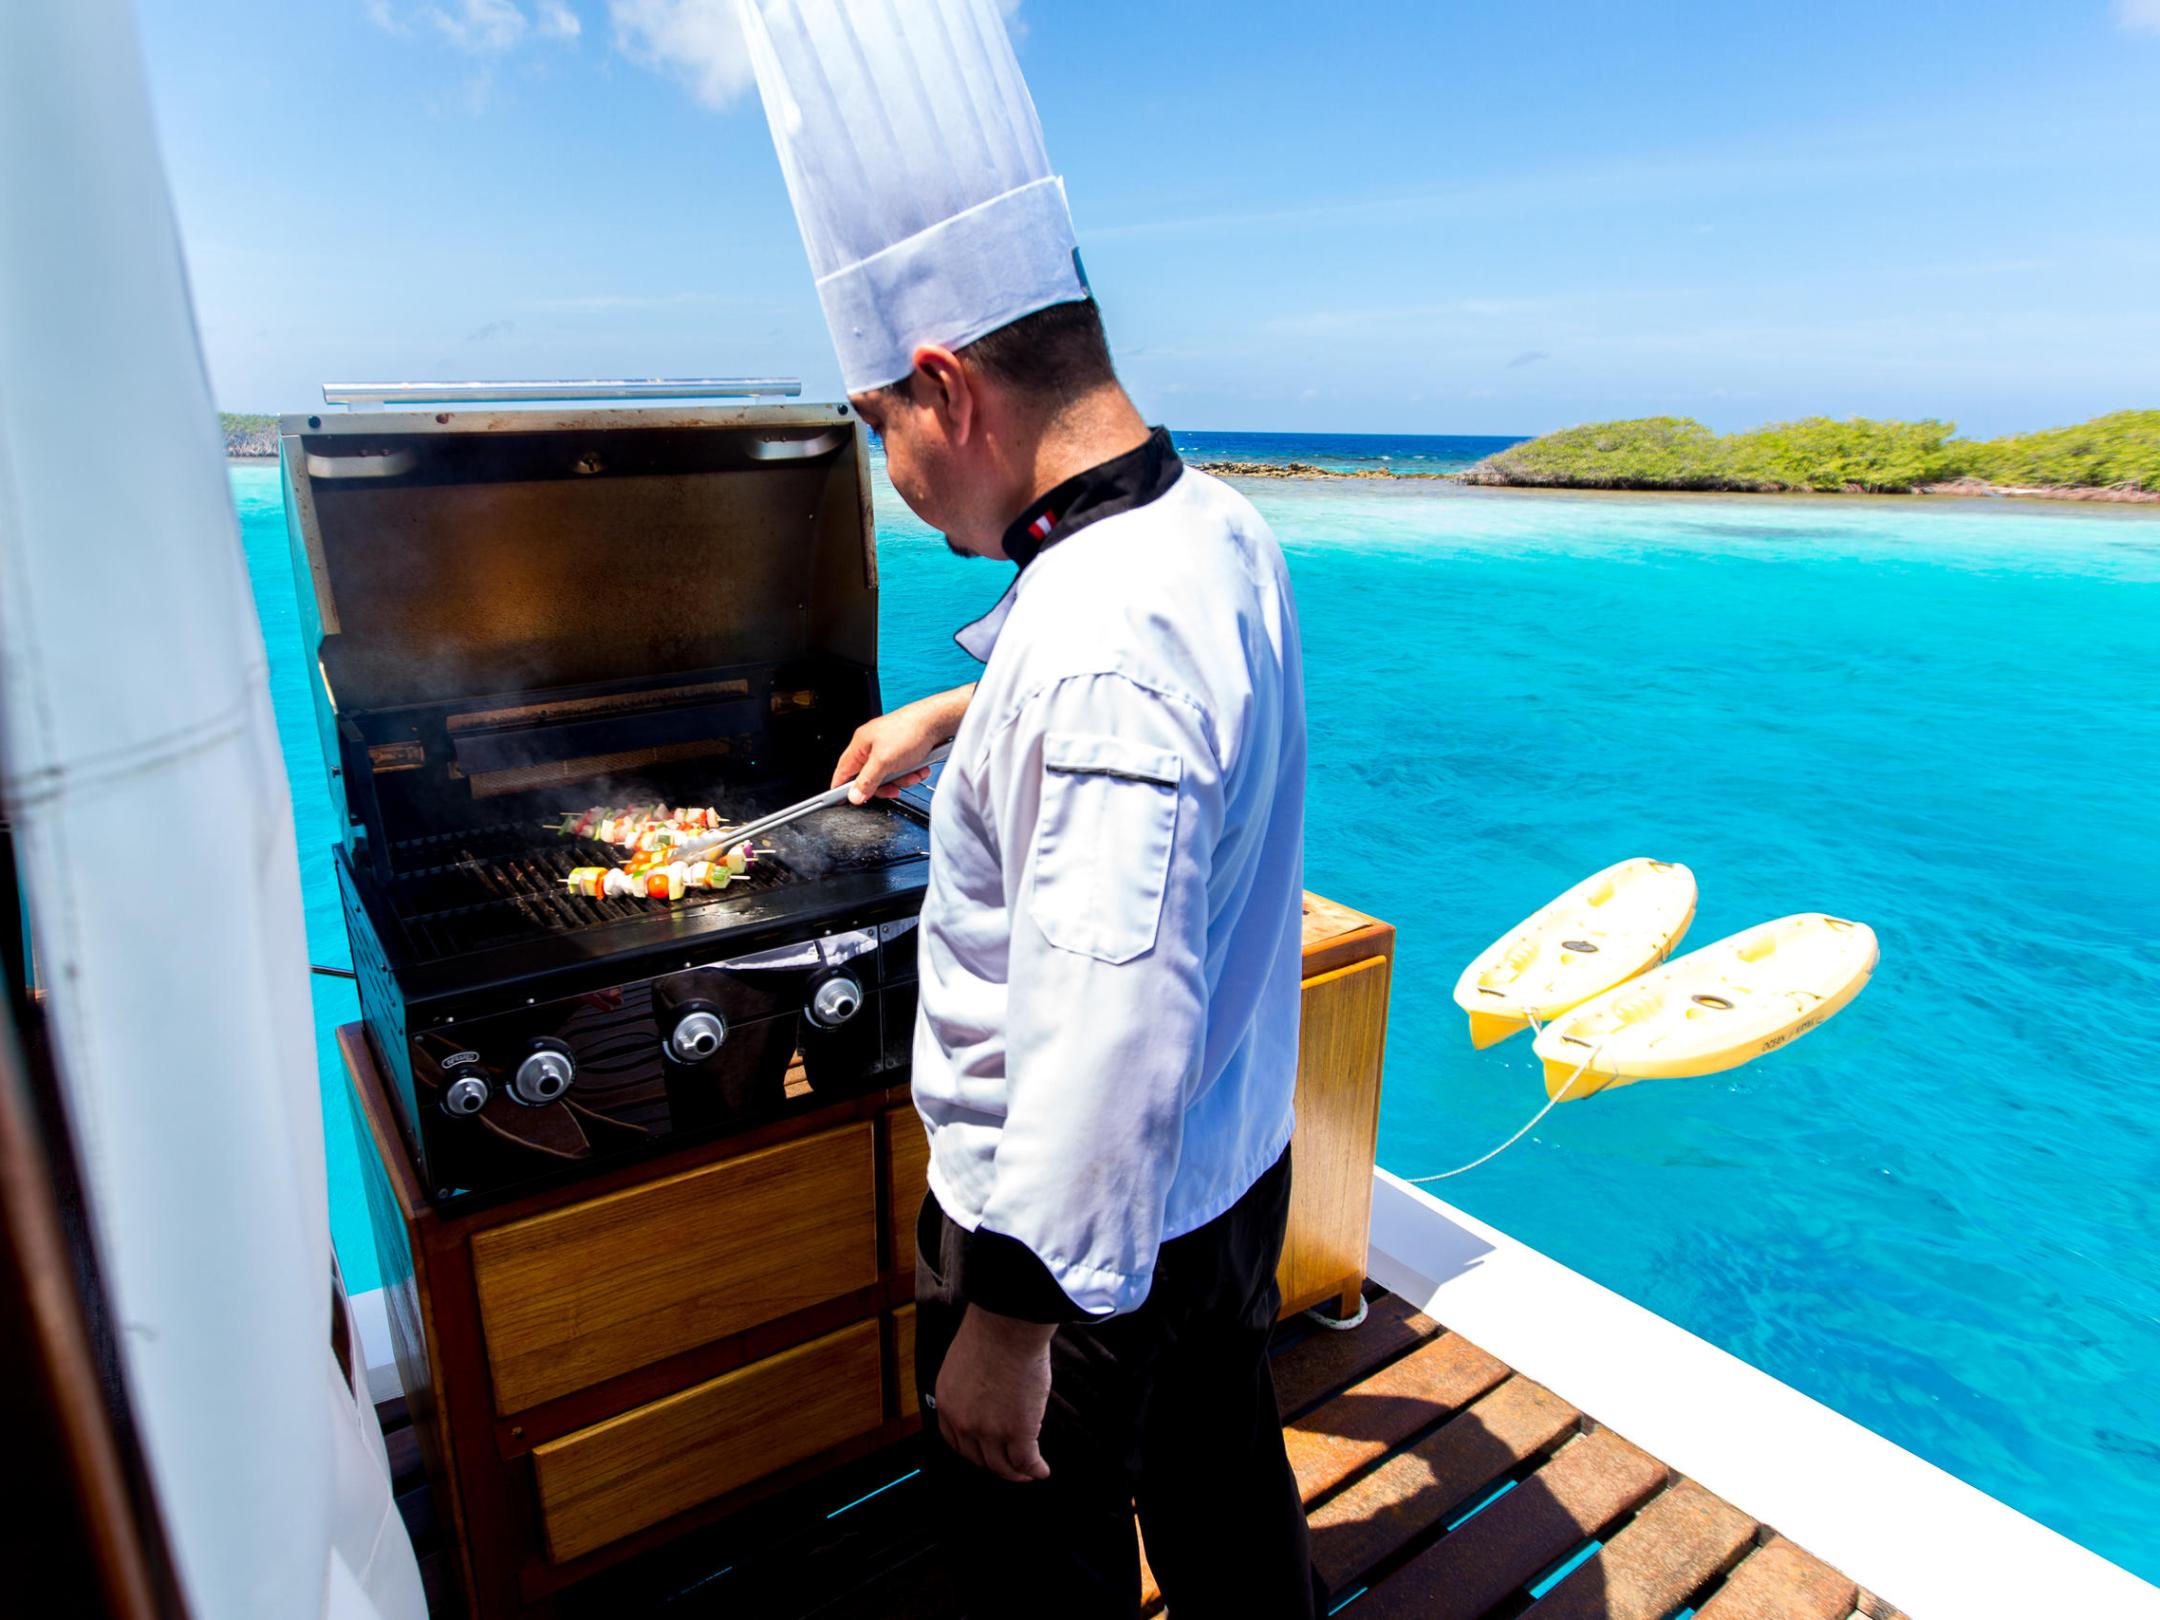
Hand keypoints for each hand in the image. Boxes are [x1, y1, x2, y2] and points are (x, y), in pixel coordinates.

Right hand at [830, 684, 973, 804]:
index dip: (842, 787)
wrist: (938, 720)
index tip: (844, 800)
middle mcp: (873, 744)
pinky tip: (920, 768)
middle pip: (868, 777)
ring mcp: (889, 747)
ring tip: (913, 773)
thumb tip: (854, 795)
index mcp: (861, 744)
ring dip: (902, 779)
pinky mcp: (904, 750)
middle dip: (884, 785)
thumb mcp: (884, 762)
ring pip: (888, 776)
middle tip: (893, 788)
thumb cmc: (910, 730)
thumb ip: (867, 781)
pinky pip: (902, 770)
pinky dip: (912, 772)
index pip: (843, 770)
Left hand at [933, 1305, 1054, 1481]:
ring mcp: (991, 1430)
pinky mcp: (1018, 1431)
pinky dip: (1035, 1469)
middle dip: (993, 1464)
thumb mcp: (964, 1362)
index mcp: (948, 1402)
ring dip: (1015, 1473)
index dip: (971, 1450)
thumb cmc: (991, 1331)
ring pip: (1002, 1465)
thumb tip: (984, 1392)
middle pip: (977, 1457)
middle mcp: (964, 1422)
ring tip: (1026, 1472)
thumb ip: (968, 1385)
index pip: (955, 1440)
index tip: (983, 1453)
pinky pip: (1026, 1461)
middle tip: (1006, 1465)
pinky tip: (1042, 1470)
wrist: (1008, 1326)